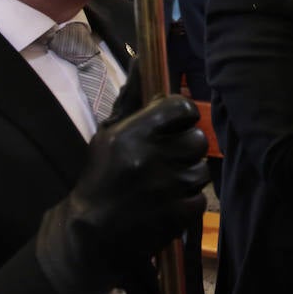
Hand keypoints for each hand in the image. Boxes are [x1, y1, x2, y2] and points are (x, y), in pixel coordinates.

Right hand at [36, 95, 209, 293]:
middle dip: (185, 150)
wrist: (91, 236)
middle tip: (167, 160)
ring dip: (187, 176)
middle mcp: (150, 157)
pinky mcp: (176, 214)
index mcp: (132, 133)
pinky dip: (188, 202)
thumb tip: (143, 57)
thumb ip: (133, 97)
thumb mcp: (110, 134)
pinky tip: (167, 204)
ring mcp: (165, 188)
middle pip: (197, 140)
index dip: (182, 117)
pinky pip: (200, 197)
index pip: (182, 108)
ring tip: (164, 185)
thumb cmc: (102, 178)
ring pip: (202, 169)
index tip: (173, 127)